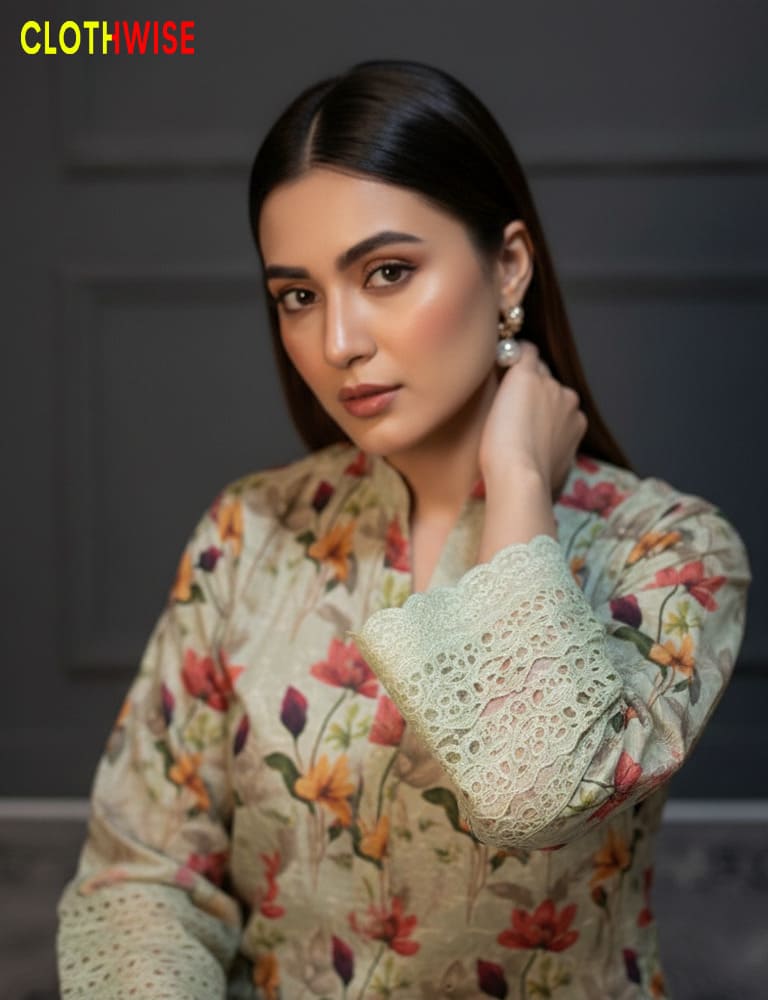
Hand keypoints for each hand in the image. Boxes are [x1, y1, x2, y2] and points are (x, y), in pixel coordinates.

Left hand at [478, 340, 587, 497]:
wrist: (519, 476)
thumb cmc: (527, 481)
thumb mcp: (550, 465)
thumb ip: (549, 449)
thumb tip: (538, 451)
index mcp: (576, 423)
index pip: (558, 403)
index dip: (539, 408)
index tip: (523, 417)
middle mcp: (568, 400)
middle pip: (549, 384)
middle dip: (532, 392)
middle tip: (509, 407)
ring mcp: (550, 385)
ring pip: (536, 370)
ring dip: (521, 378)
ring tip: (500, 394)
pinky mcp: (527, 376)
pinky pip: (524, 351)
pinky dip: (513, 352)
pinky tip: (500, 357)